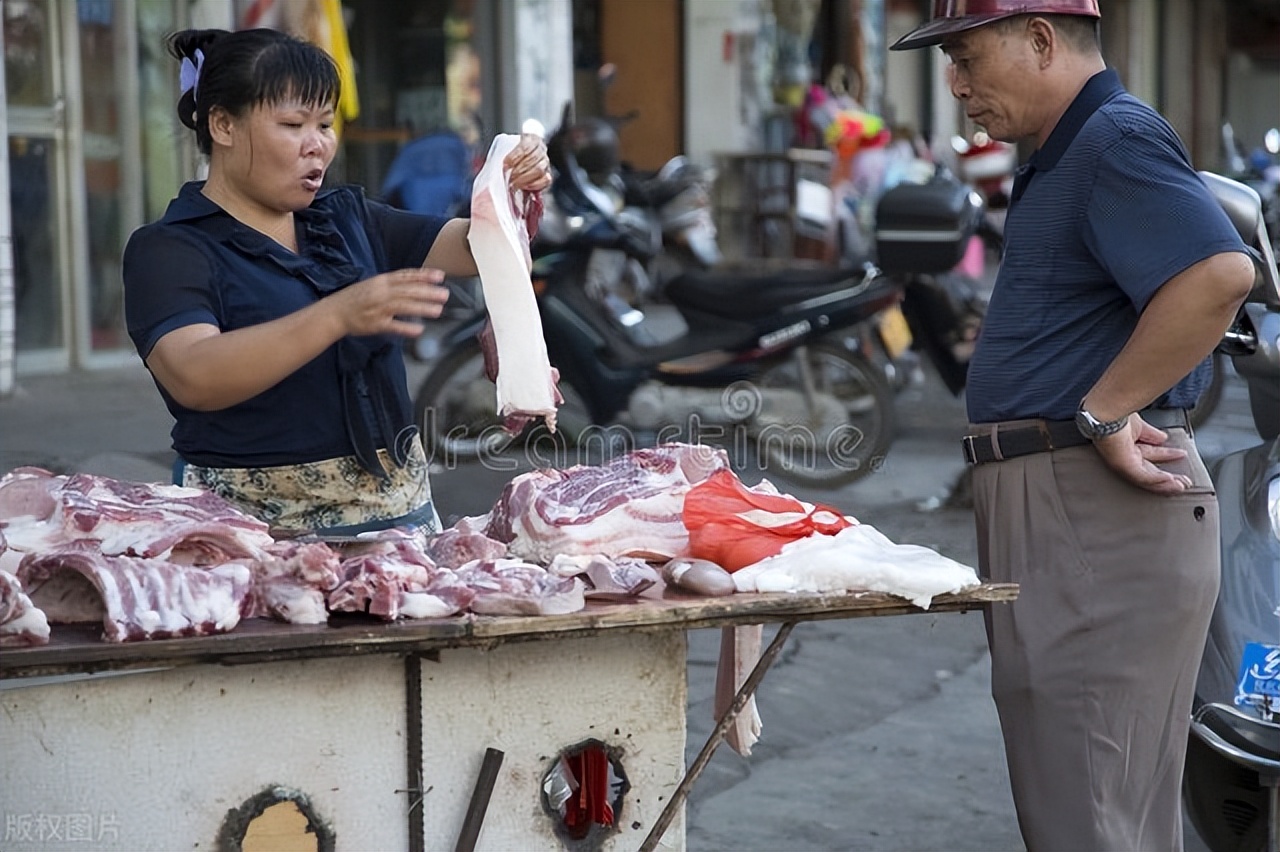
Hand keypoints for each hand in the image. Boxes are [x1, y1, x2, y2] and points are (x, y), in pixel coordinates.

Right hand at [331, 268, 450, 337]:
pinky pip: (393, 326)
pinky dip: (406, 328)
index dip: (424, 275)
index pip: (406, 276)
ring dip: (421, 308)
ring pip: (403, 306)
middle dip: (428, 292)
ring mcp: (378, 308)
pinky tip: (419, 330)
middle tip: (444, 294)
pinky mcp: (375, 324)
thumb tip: (416, 283)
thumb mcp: (374, 285)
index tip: (440, 276)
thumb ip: (394, 284)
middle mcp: (381, 292)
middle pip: (407, 290)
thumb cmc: (355, 298)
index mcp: (381, 281)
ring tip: (437, 310)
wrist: (334, 312)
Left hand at [504, 132, 551, 192]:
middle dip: (519, 169)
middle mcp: (540, 150)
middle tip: (509, 177)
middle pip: (534, 158)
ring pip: (539, 169)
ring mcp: (545, 163)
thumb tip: (492, 164)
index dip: (515, 155)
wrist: (516, 170)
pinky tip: (525, 187)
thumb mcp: (504, 151)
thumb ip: (501, 154)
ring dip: (525, 178)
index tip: (505, 164)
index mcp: (530, 139)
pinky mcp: (547, 177)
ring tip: (514, 184)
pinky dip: (535, 184)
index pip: (526, 146)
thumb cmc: (509, 159)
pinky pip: (545, 180)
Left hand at [1090, 414, 1192, 494]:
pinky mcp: (1122, 465)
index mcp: (1128, 445)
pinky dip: (1156, 479)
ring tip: (1180, 486)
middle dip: (1169, 477)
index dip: (1167, 456)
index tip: (1180, 457)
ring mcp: (1122, 462)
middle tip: (1184, 481)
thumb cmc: (1116, 414)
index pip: (1150, 454)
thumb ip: (1151, 434)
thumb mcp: (1139, 426)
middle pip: (1150, 470)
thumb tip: (1163, 438)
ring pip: (1146, 478)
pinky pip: (1141, 476)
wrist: (1108, 411)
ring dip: (1165, 483)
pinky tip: (1169, 479)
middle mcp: (1124, 455)